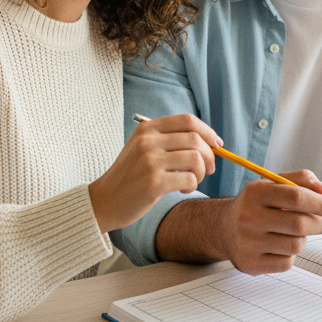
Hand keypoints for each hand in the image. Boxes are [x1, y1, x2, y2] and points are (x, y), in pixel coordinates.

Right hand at [89, 113, 220, 232]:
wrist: (103, 201)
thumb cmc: (130, 176)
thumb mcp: (143, 148)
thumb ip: (169, 140)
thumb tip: (210, 141)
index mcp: (147, 129)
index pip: (187, 120)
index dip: (208, 131)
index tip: (218, 144)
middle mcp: (148, 141)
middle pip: (195, 139)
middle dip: (210, 155)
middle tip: (208, 169)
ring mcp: (150, 161)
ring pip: (195, 158)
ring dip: (201, 172)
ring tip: (192, 180)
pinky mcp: (153, 183)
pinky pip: (189, 178)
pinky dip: (192, 185)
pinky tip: (183, 189)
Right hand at [213, 170, 321, 274]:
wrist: (223, 228)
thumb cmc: (258, 204)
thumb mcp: (274, 184)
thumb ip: (301, 180)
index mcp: (256, 193)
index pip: (297, 197)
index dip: (321, 203)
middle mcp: (248, 217)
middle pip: (299, 224)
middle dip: (320, 223)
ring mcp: (247, 243)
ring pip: (296, 245)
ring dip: (304, 238)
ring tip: (294, 232)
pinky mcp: (250, 264)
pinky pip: (286, 262)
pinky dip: (291, 254)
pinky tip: (280, 245)